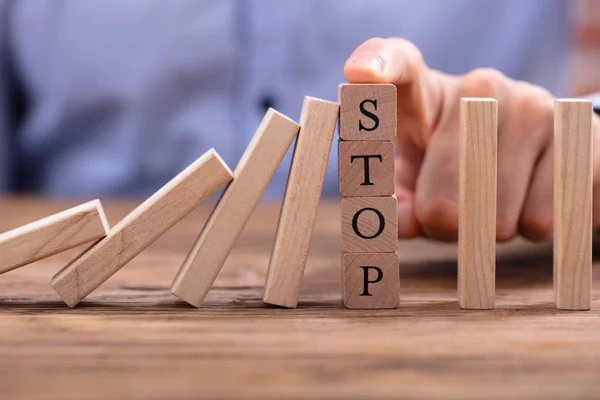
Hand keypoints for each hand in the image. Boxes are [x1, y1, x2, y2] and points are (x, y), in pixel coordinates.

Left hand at [344, 37, 599, 241]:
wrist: (538, 155)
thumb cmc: (455, 170)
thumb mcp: (416, 181)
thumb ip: (396, 201)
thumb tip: (398, 219)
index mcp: (426, 96)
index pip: (401, 66)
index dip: (380, 67)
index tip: (360, 74)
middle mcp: (479, 89)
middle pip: (441, 203)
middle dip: (444, 227)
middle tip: (453, 209)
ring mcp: (533, 107)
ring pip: (493, 221)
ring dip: (489, 231)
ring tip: (495, 199)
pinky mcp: (581, 138)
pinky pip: (540, 222)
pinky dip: (531, 229)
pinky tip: (531, 198)